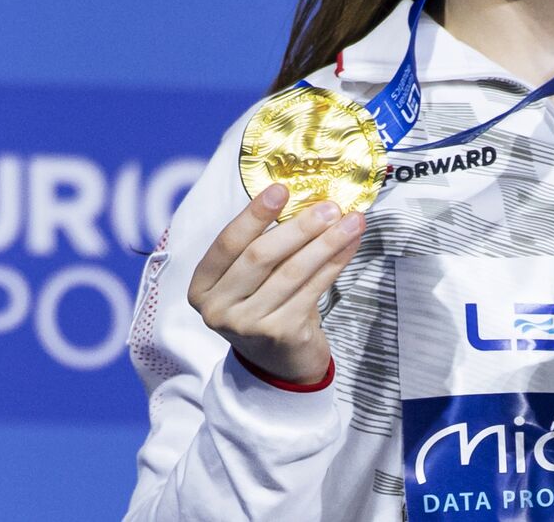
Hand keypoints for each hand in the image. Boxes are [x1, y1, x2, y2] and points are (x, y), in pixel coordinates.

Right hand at [188, 183, 363, 383]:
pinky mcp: (279, 334)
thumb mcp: (252, 280)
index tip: (281, 188)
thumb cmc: (267, 306)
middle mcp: (218, 308)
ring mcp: (247, 325)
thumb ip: (265, 245)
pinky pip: (312, 289)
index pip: (226, 243)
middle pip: (260, 256)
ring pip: (291, 272)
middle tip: (330, 205)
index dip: (253, 214)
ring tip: (351, 221)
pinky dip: (335, 263)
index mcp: (202, 286)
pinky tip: (350, 245)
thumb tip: (308, 199)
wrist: (280, 364)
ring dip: (326, 242)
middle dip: (299, 227)